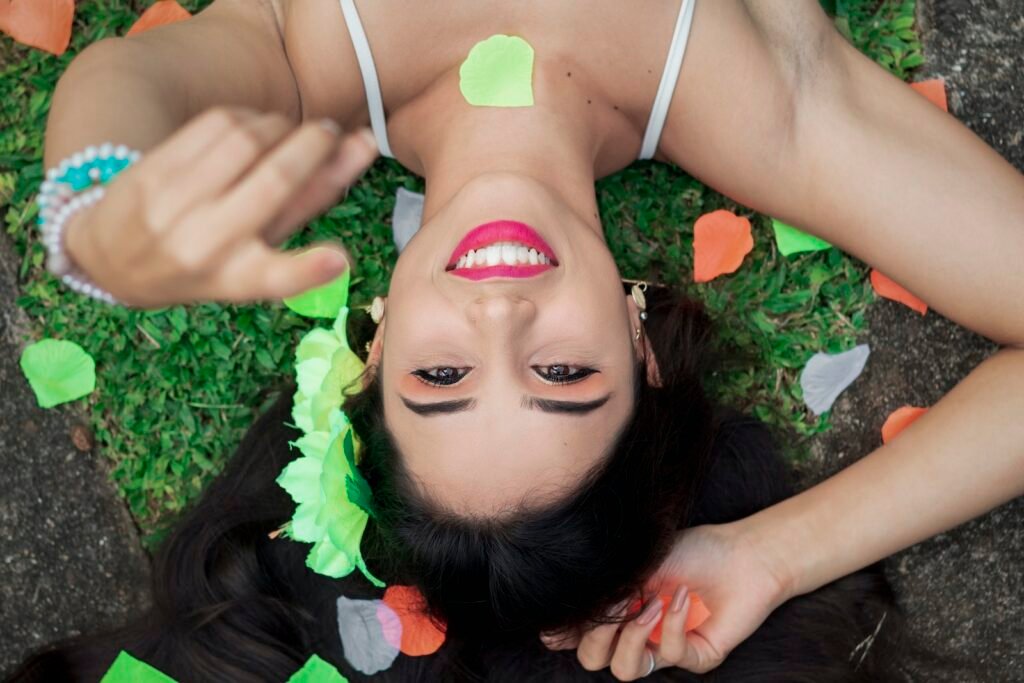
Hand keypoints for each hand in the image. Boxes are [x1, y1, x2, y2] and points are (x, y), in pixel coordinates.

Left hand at [63, 106, 378, 306]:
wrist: (114, 257)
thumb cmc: (209, 254)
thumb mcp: (259, 248)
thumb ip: (309, 203)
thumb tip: (362, 145)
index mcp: (237, 279)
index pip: (274, 279)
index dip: (309, 270)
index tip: (339, 260)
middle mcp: (204, 246)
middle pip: (275, 181)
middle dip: (314, 145)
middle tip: (330, 131)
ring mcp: (172, 206)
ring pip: (246, 140)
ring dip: (279, 126)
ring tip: (288, 131)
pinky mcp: (152, 170)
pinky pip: (216, 124)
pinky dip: (247, 118)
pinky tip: (252, 127)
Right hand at [542, 522, 793, 678]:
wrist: (744, 553)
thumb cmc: (693, 550)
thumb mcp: (637, 563)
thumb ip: (600, 591)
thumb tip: (552, 623)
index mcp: (620, 610)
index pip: (580, 636)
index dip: (564, 633)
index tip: (556, 622)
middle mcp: (638, 633)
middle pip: (594, 660)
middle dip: (595, 633)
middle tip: (613, 604)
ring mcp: (666, 647)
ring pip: (625, 671)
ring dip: (630, 636)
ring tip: (650, 603)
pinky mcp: (696, 657)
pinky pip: (670, 655)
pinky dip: (672, 624)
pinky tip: (681, 597)